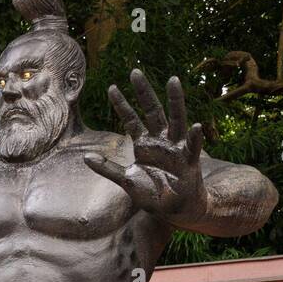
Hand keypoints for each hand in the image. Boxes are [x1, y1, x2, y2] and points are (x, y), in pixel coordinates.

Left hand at [85, 71, 206, 223]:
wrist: (174, 209)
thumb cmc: (153, 193)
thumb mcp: (126, 181)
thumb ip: (108, 169)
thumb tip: (86, 157)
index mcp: (144, 144)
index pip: (131, 120)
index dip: (122, 105)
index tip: (111, 88)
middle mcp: (160, 141)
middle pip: (152, 111)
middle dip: (144, 92)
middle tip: (135, 72)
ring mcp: (176, 148)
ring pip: (176, 120)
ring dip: (174, 101)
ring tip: (172, 81)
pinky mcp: (189, 161)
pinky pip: (193, 147)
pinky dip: (195, 138)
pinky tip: (196, 126)